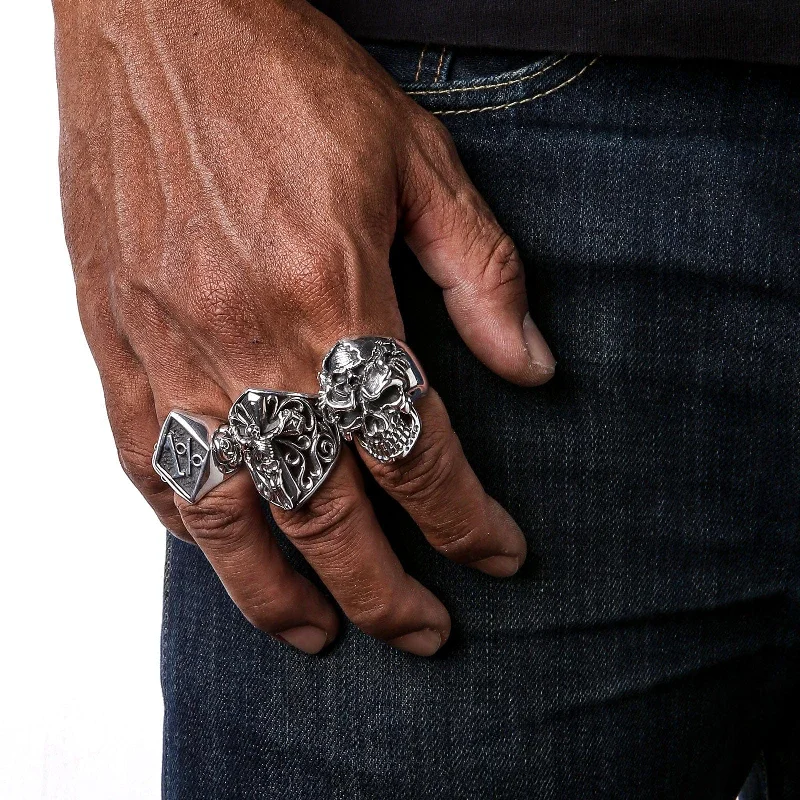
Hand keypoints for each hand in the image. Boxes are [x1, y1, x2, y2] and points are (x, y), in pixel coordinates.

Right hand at [55, 0, 554, 654]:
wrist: (158, 19)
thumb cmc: (284, 78)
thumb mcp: (415, 157)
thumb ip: (479, 271)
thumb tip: (530, 367)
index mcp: (331, 295)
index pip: (416, 448)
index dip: (466, 518)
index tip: (498, 556)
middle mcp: (245, 343)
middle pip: (325, 508)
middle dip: (382, 589)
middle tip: (423, 636)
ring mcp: (169, 352)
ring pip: (228, 514)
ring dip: (275, 593)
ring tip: (318, 638)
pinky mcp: (114, 343)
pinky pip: (150, 464)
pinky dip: (192, 526)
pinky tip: (225, 554)